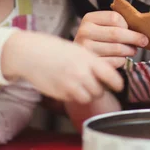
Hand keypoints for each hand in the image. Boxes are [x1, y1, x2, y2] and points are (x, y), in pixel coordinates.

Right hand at [1, 31, 124, 104]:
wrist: (30, 54)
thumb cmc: (54, 49)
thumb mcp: (78, 50)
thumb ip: (92, 62)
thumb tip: (108, 73)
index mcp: (88, 59)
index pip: (111, 76)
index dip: (118, 83)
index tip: (119, 86)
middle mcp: (81, 73)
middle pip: (100, 91)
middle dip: (99, 89)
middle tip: (95, 84)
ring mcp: (70, 85)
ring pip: (89, 98)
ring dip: (88, 94)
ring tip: (81, 86)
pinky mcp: (61, 94)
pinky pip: (75, 100)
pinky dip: (75, 96)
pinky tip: (68, 86)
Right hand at [75, 11, 147, 66]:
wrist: (79, 59)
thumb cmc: (96, 40)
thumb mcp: (101, 26)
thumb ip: (116, 24)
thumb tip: (142, 27)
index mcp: (89, 19)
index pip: (114, 17)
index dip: (127, 24)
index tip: (132, 28)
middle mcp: (85, 32)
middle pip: (117, 33)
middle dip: (134, 38)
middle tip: (144, 41)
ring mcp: (87, 49)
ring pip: (117, 48)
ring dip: (130, 50)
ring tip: (132, 50)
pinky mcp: (92, 64)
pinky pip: (115, 61)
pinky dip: (122, 60)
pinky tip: (121, 58)